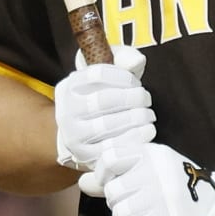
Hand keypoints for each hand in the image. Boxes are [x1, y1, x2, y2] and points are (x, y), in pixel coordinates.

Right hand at [53, 45, 155, 172]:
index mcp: (69, 87)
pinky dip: (135, 138)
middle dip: (133, 98)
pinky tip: (147, 130)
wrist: (85, 136)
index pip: (97, 74)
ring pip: (106, 125)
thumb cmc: (102, 99)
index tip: (135, 82)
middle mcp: (66, 111)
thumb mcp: (109, 75)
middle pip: (103, 100)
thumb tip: (136, 61)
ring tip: (148, 115)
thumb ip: (123, 59)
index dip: (123, 76)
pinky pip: (113, 148)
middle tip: (146, 99)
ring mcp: (74, 137)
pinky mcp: (87, 157)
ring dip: (136, 118)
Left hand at [84, 143, 214, 215]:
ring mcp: (161, 195)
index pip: (108, 159)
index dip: (104, 176)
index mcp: (153, 153)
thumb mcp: (158, 173)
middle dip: (119, 206)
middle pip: (112, 192)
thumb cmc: (189, 192)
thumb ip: (121, 173)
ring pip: (118, 214)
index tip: (117, 186)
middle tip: (139, 211)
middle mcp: (155, 171)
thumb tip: (84, 181)